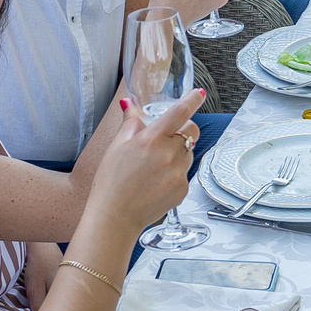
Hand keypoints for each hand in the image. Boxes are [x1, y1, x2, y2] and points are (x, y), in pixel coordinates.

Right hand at [96, 86, 203, 227]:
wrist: (115, 217)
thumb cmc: (111, 182)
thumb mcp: (117, 146)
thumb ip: (130, 122)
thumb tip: (131, 102)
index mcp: (151, 140)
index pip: (179, 113)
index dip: (191, 100)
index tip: (199, 93)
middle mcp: (168, 155)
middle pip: (190, 132)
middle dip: (183, 130)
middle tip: (167, 138)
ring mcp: (178, 173)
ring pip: (189, 153)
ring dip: (178, 153)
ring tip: (155, 166)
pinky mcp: (183, 189)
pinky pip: (185, 173)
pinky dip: (175, 173)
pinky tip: (156, 182)